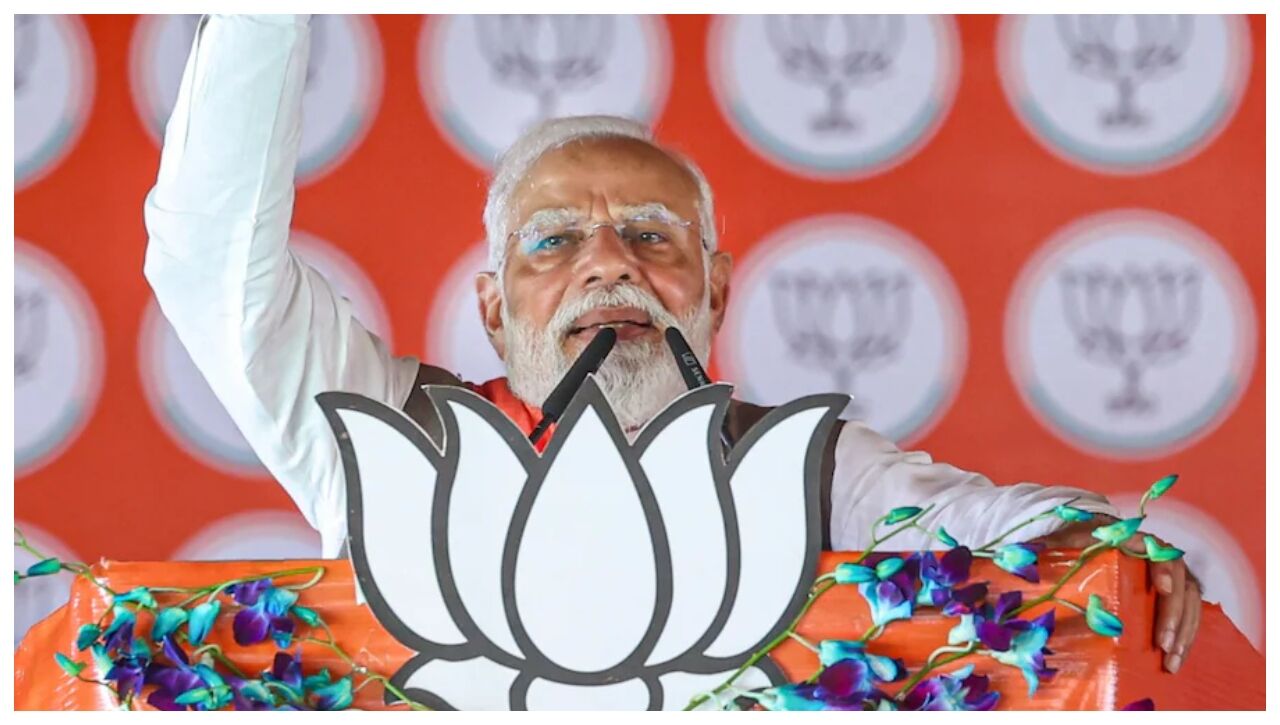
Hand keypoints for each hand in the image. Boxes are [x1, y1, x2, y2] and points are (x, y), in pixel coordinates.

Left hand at [1034, 516, 1200, 672]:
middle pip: (1180, 581)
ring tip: (1171, 660)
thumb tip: (1024, 557)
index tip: (1162, 589)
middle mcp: (1158, 556)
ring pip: (1190, 601)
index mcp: (1133, 540)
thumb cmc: (1074, 546)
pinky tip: (1176, 658)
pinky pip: (1189, 614)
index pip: (1158, 551)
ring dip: (1184, 631)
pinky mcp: (1172, 596)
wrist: (1087, 546)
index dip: (1164, 569)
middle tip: (1163, 642)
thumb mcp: (1062, 544)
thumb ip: (1051, 548)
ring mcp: (1169, 575)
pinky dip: (1186, 636)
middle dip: (1174, 614)